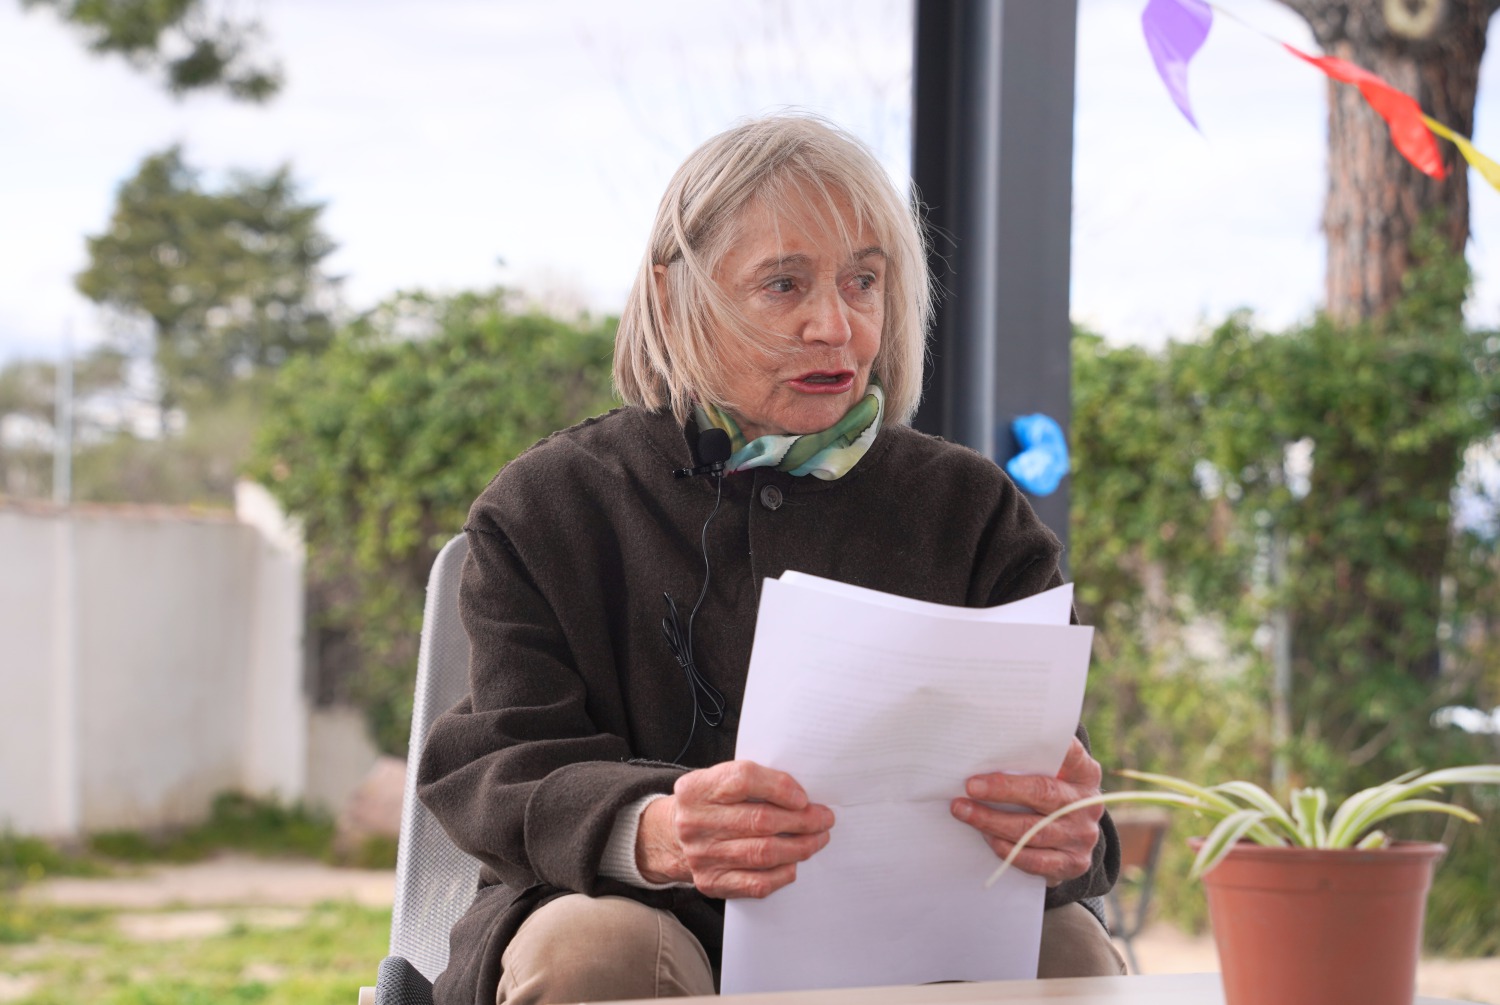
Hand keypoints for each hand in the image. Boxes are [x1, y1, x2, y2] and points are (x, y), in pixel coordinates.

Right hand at [636, 760, 834, 898]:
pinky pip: (756, 882)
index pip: (743, 780)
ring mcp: (702, 855)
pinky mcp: (711, 882)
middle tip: (824, 819)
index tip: (803, 797)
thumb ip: (753, 782)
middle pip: (760, 820)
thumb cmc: (709, 805)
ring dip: (799, 846)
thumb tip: (802, 797)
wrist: (672, 837)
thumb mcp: (718, 781)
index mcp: (696, 788)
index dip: (779, 787)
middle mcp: (695, 822)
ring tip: (817, 839)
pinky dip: (782, 873)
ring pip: (763, 853)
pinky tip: (794, 863)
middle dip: (801, 820)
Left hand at [950, 737, 1102, 886]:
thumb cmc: (1051, 792)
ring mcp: (1081, 835)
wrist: (1073, 835)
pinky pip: (1035, 860)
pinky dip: (1007, 849)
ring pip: (1033, 830)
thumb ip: (1032, 759)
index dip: (1046, 746)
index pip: (1069, 754)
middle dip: (1003, 790)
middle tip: (971, 786)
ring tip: (963, 811)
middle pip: (1044, 793)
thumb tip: (988, 744)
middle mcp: (1086, 804)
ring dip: (992, 821)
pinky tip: (986, 837)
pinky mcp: (1073, 863)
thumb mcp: (1053, 772)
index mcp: (1084, 773)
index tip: (1012, 740)